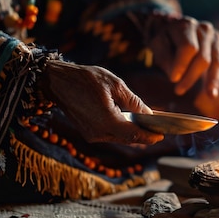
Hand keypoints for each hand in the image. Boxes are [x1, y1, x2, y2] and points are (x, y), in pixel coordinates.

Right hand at [41, 61, 163, 144]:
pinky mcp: (87, 133)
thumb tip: (148, 113)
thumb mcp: (115, 84)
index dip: (150, 136)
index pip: (134, 134)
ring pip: (118, 137)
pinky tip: (129, 122)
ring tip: (147, 125)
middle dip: (144, 135)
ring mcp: (91, 135)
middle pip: (128, 138)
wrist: (57, 81)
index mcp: (107, 121)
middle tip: (158, 130)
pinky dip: (120, 130)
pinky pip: (109, 134)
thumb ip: (133, 101)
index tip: (162, 135)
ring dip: (132, 132)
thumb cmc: (86, 79)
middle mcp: (98, 133)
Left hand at [144, 15, 218, 97]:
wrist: (176, 29)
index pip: (188, 47)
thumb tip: (177, 77)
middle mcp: (204, 29)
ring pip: (218, 61)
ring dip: (214, 80)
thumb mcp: (158, 45)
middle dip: (192, 77)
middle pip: (203, 57)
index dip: (182, 65)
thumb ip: (165, 59)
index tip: (173, 80)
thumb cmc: (166, 40)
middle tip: (179, 91)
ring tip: (210, 96)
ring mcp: (217, 36)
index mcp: (186, 25)